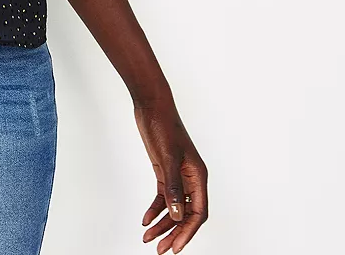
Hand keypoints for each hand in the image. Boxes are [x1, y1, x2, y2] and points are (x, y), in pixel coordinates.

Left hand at [134, 100, 207, 252]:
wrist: (151, 106)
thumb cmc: (163, 126)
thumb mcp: (167, 157)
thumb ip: (173, 187)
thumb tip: (178, 216)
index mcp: (198, 176)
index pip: (198, 213)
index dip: (187, 232)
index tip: (175, 247)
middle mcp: (191, 179)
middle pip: (186, 214)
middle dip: (173, 233)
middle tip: (160, 250)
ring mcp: (178, 175)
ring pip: (173, 207)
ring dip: (162, 223)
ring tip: (148, 238)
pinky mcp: (165, 171)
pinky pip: (163, 196)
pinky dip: (156, 209)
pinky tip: (146, 220)